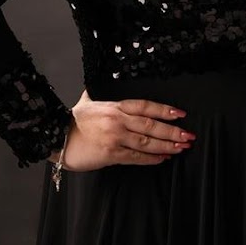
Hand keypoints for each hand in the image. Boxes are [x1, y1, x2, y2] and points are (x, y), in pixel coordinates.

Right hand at [47, 89, 195, 171]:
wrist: (57, 138)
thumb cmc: (73, 121)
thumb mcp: (87, 102)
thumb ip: (95, 95)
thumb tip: (92, 86)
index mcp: (115, 106)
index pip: (145, 106)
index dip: (164, 109)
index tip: (180, 114)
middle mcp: (118, 120)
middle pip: (151, 125)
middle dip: (172, 131)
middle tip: (188, 135)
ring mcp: (115, 137)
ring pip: (147, 142)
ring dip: (166, 146)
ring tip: (181, 148)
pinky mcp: (111, 154)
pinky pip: (136, 157)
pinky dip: (151, 158)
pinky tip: (163, 159)